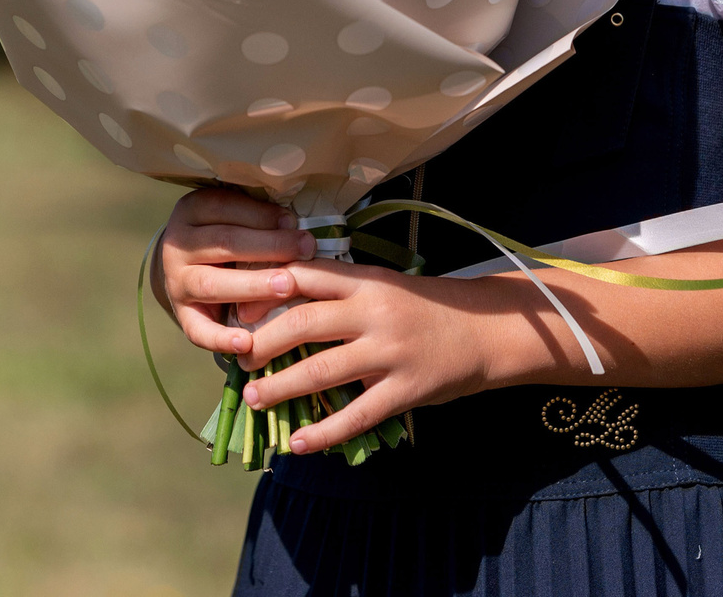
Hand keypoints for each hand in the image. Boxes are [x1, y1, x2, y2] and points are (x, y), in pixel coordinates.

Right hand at [155, 187, 313, 355]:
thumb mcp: (235, 217)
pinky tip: (246, 343)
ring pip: (212, 283)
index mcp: (191, 210)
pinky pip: (197, 330)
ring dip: (252, 286)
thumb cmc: (227, 237)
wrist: (188, 267)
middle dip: (269, 246)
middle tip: (305, 249)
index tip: (295, 221)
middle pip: (224, 243)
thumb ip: (259, 218)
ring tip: (286, 287)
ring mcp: (176, 282)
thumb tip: (295, 225)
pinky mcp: (181, 314)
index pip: (225, 208)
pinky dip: (220, 339)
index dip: (261, 214)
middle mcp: (177, 245)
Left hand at [233, 261, 520, 452]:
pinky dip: (323, 433)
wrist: (486, 330)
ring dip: (281, 387)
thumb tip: (280, 302)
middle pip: (302, 323)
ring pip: (322, 370)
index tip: (236, 308)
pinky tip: (297, 444)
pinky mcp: (405, 390)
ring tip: (254, 398)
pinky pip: (357, 415)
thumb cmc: (426, 307)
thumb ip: (341, 292)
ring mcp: (390, 353)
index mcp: (365, 282)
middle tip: (241, 359)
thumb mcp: (384, 286)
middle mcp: (374, 313)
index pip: (305, 278)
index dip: (265, 291)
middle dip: (263, 343)